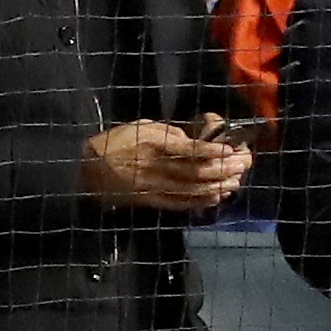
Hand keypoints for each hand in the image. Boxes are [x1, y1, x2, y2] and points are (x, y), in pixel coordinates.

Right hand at [82, 118, 251, 210]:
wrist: (88, 170)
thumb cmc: (115, 142)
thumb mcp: (141, 126)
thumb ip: (168, 132)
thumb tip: (193, 140)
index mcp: (153, 144)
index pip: (188, 150)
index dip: (212, 150)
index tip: (231, 149)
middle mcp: (156, 167)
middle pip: (196, 171)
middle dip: (223, 169)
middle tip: (242, 165)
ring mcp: (154, 188)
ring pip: (192, 189)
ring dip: (218, 186)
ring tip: (236, 181)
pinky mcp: (151, 202)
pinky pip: (181, 203)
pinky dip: (201, 201)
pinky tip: (217, 197)